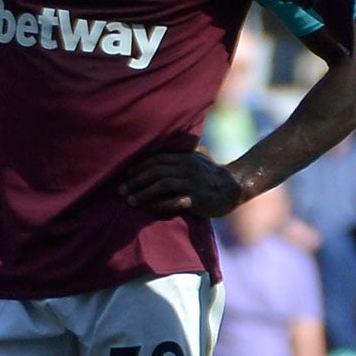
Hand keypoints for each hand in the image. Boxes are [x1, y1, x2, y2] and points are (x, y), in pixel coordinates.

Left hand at [120, 151, 244, 216]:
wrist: (235, 187)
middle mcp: (187, 168)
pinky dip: (160, 205)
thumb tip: (168, 147)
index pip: (157, 159)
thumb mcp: (200, 156)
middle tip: (120, 190)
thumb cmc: (214, 173)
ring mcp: (192, 183)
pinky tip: (150, 209)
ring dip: (143, 193)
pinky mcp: (197, 199)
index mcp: (185, 157)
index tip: (125, 174)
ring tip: (130, 201)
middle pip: (155, 172)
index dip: (139, 166)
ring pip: (162, 185)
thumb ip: (184, 151)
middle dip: (135, 181)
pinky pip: (175, 201)